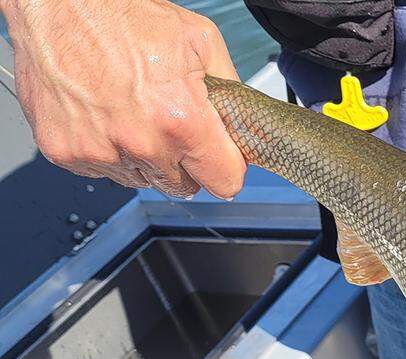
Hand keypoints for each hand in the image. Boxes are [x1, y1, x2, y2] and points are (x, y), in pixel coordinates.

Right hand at [3, 0, 245, 197]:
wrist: (56, 4)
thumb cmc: (123, 15)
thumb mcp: (200, 41)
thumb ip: (230, 90)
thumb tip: (243, 123)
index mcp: (180, 120)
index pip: (224, 182)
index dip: (226, 167)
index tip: (220, 158)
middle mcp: (140, 142)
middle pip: (184, 187)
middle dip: (185, 162)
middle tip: (171, 123)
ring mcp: (99, 151)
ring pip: (143, 180)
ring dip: (144, 156)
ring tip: (133, 111)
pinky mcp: (66, 153)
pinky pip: (104, 171)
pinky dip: (109, 150)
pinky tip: (107, 115)